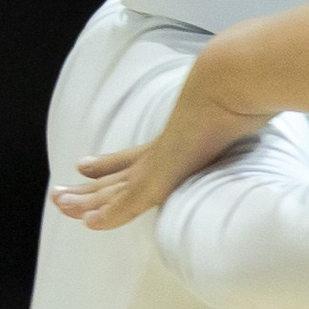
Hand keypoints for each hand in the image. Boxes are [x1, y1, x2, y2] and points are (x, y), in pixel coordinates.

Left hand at [51, 104, 269, 230]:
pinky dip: (109, 215)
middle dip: (87, 188)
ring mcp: (156, 164)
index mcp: (171, 143)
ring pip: (110, 191)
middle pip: (114, 177)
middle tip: (59, 194)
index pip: (131, 158)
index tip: (84, 165)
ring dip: (84, 200)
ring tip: (57, 201)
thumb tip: (250, 108)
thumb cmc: (236, 95)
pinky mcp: (158, 176)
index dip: (107, 163)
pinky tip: (88, 223)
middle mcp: (158, 153)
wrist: (227, 84)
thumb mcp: (232, 111)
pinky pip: (127, 203)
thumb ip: (232, 115)